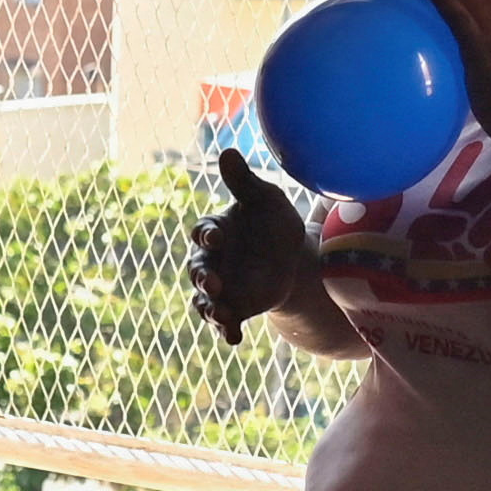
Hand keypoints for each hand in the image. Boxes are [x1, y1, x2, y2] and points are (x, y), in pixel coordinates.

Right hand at [191, 148, 321, 340]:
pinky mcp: (234, 308)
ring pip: (204, 300)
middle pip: (198, 270)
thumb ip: (243, 182)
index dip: (206, 236)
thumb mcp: (265, 200)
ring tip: (222, 314)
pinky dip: (226, 331)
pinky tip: (234, 339)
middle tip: (213, 282)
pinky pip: (224, 322)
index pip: (203, 233)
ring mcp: (220, 287)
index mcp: (214, 230)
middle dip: (203, 277)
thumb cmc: (272, 222)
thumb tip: (227, 151)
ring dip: (210, 308)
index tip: (215, 237)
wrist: (292, 257)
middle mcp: (210, 260)